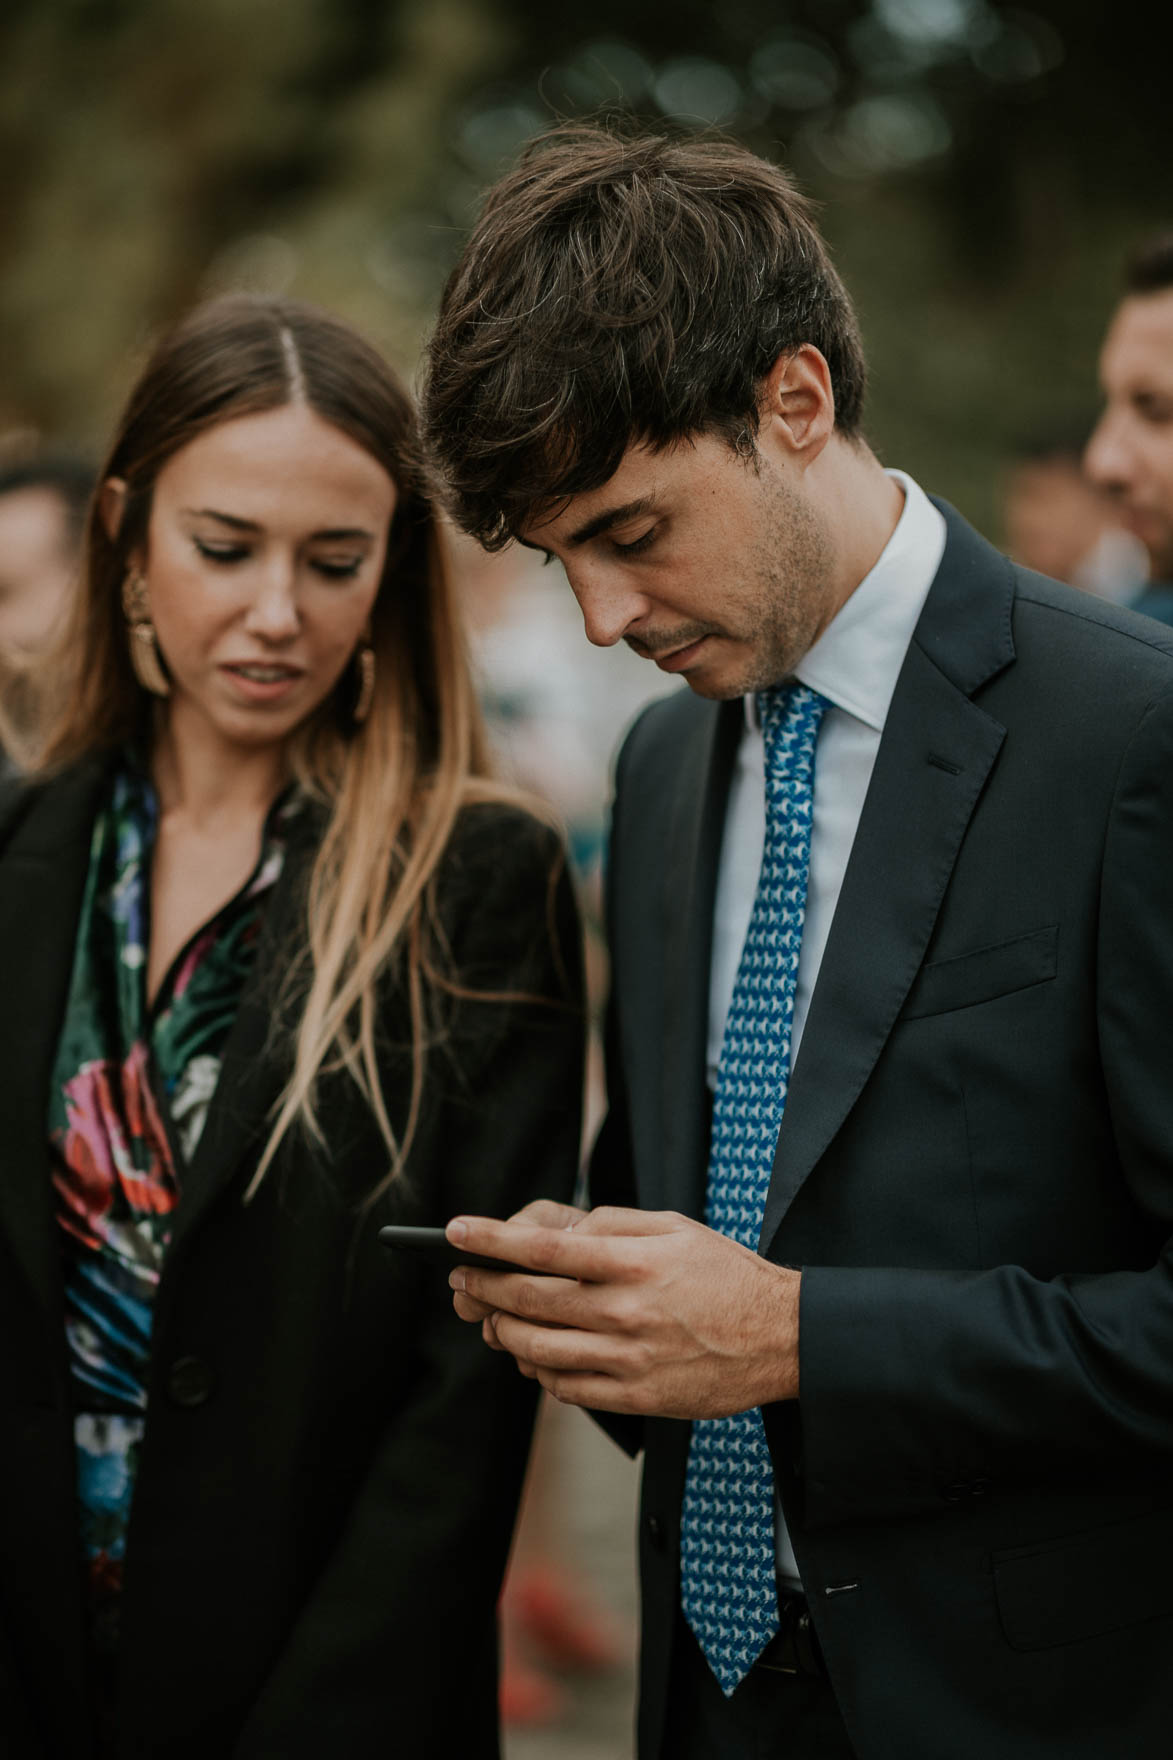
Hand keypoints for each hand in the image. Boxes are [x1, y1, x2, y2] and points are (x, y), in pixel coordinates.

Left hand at [446, 1206, 799, 1417]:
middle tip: (461, 1280)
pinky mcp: (635, 1397)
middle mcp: (624, 1312)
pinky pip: (565, 1388)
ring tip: (492, 1317)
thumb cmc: (724, 1274)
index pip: (541, 1249)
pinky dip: (539, 1370)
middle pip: (527, 1300)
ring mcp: (627, 1359)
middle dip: (482, 1287)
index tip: (456, 1233)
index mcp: (632, 1262)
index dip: (490, 1241)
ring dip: (502, 1331)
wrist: (780, 1337)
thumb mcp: (673, 1227)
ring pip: (536, 1349)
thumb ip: (611, 1225)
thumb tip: (556, 1234)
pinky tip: (536, 1354)